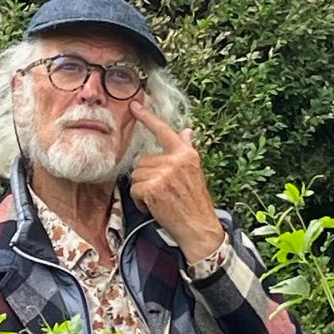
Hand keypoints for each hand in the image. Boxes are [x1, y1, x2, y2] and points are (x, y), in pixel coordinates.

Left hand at [128, 101, 226, 263]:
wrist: (199, 227)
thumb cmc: (195, 202)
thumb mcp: (194, 172)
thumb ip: (187, 150)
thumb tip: (187, 131)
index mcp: (186, 154)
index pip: (164, 131)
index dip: (147, 117)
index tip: (134, 105)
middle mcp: (176, 161)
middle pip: (142, 161)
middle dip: (146, 177)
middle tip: (161, 192)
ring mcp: (164, 174)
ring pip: (137, 175)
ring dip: (142, 189)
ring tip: (159, 199)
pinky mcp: (154, 188)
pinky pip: (135, 189)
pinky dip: (140, 201)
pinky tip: (153, 206)